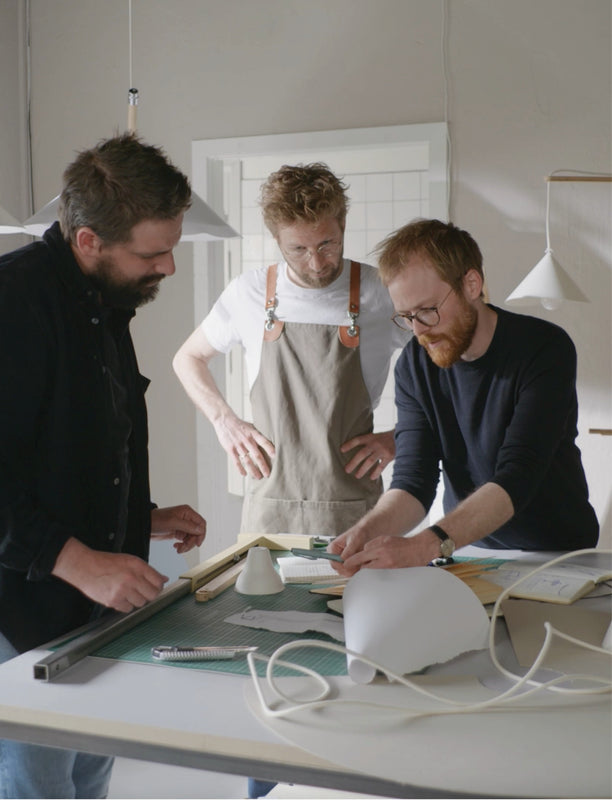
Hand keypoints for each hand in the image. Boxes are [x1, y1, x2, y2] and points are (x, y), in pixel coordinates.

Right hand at [52, 538, 167, 612]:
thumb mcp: (130, 561)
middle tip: (141, 590)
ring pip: (141, 603)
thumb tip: (164, 579)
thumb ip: (148, 571)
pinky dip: (126, 605)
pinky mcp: (113, 601)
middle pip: (152, 595)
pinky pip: (128, 609)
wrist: (85, 567)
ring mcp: (122, 590)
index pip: (158, 581)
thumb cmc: (106, 563)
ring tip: (127, 591)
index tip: (155, 586)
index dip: (158, 585)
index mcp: (137, 566)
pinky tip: (119, 596)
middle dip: (149, 594)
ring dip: (136, 599)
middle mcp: (131, 578)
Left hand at [150, 505, 206, 553]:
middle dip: (191, 542)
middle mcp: (186, 519)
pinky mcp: (178, 532)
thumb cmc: (156, 520)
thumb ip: (188, 526)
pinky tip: (176, 546)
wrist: (144, 526)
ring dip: (187, 545)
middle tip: (183, 548)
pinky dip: (183, 545)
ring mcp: (183, 526)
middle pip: (197, 533)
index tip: (197, 543)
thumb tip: (201, 530)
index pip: (201, 523)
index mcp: (187, 512)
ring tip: (178, 549)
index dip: (201, 534)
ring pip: (192, 538)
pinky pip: (186, 541)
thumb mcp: (173, 522)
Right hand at [214, 413, 274, 479]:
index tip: (276, 457)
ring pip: (248, 460)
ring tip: (258, 477)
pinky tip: (244, 474)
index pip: (264, 442)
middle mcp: (247, 440)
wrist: (224, 420)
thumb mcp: (251, 427)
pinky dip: (240, 469)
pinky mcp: (231, 449)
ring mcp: (239, 445)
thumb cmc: (240, 425)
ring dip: (253, 470)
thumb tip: (270, 442)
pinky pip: (236, 461)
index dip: (270, 449)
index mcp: (253, 434)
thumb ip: (259, 435)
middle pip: (257, 455)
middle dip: (263, 466)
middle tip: (268, 474)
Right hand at [327, 522, 375, 574]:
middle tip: (358, 563)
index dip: (342, 567)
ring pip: (345, 572)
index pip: (333, 563)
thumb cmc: (359, 533)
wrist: (366, 532)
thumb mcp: (354, 541)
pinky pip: (350, 572)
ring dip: (353, 570)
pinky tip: (361, 563)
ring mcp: (342, 561)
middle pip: (339, 570)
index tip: (351, 565)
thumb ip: (348, 552)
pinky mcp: (348, 564)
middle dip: (349, 569)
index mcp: (333, 548)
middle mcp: (335, 556)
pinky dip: (356, 570)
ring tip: (361, 562)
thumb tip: (343, 560)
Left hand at [330, 533, 433, 576]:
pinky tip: (380, 570)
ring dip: (370, 570)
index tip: (345, 564)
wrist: (418, 550)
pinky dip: (378, 573)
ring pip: (372, 572)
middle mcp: (384, 559)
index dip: (351, 561)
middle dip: (361, 566)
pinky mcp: (394, 573)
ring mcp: (390, 567)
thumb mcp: (385, 539)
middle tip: (361, 565)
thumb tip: (363, 552)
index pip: (361, 556)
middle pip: (365, 567)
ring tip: (374, 566)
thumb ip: (372, 545)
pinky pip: (380, 575)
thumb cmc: (401, 544)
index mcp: (380, 548)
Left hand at [340, 430, 394, 479]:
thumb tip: (353, 451)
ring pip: (370, 461)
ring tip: (357, 476)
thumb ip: (366, 442)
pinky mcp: (389, 456)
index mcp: (370, 437)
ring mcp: (382, 450)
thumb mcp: (375, 436)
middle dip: (354, 462)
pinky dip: (376, 472)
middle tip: (347, 470)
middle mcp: (375, 443)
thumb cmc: (385, 438)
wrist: (402, 436)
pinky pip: (381, 466)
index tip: (341, 450)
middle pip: (362, 453)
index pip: (358, 440)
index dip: (349, 444)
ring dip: (363, 469)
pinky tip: (372, 478)